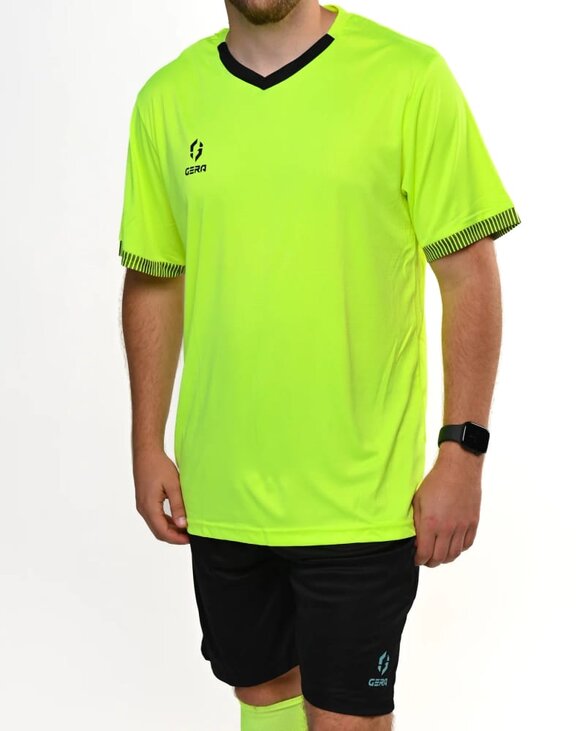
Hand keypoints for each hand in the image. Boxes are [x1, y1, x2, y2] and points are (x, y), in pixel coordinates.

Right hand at [133, 449, 189, 543]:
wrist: (146, 454)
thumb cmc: (159, 466)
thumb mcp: (173, 486)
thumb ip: (178, 506)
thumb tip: (183, 524)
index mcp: (149, 506)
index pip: (162, 531)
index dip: (176, 538)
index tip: (190, 539)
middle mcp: (143, 509)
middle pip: (158, 531)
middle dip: (174, 536)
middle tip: (190, 536)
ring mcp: (142, 505)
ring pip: (156, 525)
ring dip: (170, 529)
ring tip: (186, 528)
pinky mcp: (144, 501)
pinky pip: (154, 517)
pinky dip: (166, 521)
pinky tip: (177, 519)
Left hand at [412, 446, 481, 566]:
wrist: (459, 468)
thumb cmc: (436, 482)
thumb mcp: (418, 501)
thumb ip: (416, 523)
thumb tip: (416, 540)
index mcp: (431, 523)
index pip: (425, 553)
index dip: (419, 560)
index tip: (416, 559)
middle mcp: (448, 528)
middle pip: (440, 558)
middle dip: (430, 562)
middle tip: (426, 559)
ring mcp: (462, 526)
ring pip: (454, 554)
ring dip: (445, 558)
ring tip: (438, 554)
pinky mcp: (473, 522)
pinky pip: (467, 544)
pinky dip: (459, 549)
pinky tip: (452, 544)